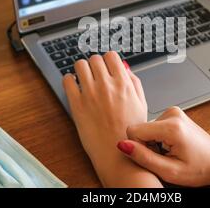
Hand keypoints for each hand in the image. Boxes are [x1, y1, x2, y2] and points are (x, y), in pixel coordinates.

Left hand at [63, 52, 160, 186]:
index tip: (105, 65)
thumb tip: (125, 67)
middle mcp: (106, 85)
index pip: (111, 56)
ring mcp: (90, 94)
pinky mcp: (76, 104)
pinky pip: (67, 80)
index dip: (108, 60)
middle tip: (94, 73)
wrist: (117, 153)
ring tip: (83, 77)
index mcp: (123, 84)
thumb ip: (134, 83)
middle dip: (94, 64)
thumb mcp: (141, 104)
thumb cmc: (130, 132)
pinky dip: (70, 80)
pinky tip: (74, 86)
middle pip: (94, 59)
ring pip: (80, 65)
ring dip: (81, 69)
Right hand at [117, 107, 209, 186]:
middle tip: (165, 156)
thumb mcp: (170, 171)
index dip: (139, 148)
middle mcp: (172, 113)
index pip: (134, 131)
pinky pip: (154, 125)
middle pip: (140, 129)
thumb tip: (123, 145)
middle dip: (147, 145)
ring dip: (154, 142)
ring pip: (146, 127)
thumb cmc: (200, 168)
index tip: (155, 156)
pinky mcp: (174, 113)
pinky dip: (159, 138)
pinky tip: (172, 146)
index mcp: (171, 126)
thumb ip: (144, 157)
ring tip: (170, 151)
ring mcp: (174, 111)